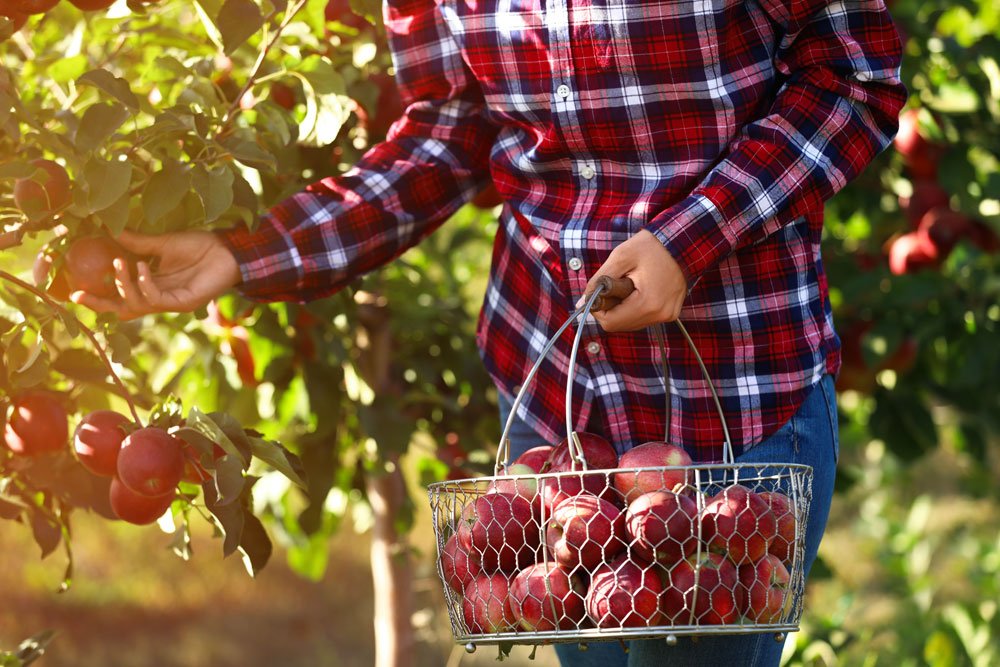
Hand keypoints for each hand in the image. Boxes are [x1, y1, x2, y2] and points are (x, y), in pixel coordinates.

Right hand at [70, 229, 242, 319]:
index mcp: (152, 284)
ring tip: (120, 263)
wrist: (228, 249)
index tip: (74, 291)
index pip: (121, 297)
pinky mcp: (184, 302)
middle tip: (80, 293)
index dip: (99, 297)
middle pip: (124, 309)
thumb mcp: (163, 243)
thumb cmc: (200, 246)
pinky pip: (156, 298)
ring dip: (124, 285)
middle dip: (101, 304)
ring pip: (137, 304)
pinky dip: (145, 284)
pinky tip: (142, 267)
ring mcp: (172, 301)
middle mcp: (159, 296)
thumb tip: (110, 232)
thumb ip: (138, 243)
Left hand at [584, 230, 686, 331]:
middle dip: (611, 308)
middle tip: (616, 284)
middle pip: (621, 325)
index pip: (611, 323)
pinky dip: (635, 307)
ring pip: (632, 323)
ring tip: (630, 284)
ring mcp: (668, 315)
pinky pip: (644, 317)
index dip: (598, 310)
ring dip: (623, 308)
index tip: (599, 291)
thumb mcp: (620, 257)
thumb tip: (582, 302)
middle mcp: (661, 315)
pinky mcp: (671, 313)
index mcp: (648, 304)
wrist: (682, 241)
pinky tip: (639, 288)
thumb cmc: (652, 246)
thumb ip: (598, 282)